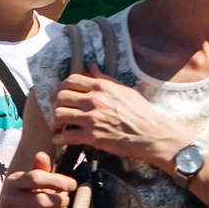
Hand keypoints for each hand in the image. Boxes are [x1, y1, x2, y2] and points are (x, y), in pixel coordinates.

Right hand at [0, 152, 78, 207]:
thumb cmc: (27, 197)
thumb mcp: (34, 183)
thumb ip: (40, 170)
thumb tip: (42, 154)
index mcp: (14, 180)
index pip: (36, 178)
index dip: (57, 181)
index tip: (73, 184)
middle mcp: (8, 195)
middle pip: (41, 199)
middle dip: (58, 200)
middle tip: (65, 200)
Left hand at [50, 70, 185, 166]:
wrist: (153, 135)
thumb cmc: (142, 113)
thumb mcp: (125, 90)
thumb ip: (105, 79)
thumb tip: (91, 67)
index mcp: (102, 87)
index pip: (71, 80)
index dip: (63, 87)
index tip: (63, 95)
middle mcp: (94, 100)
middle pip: (61, 96)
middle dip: (56, 104)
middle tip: (59, 111)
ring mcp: (92, 118)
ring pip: (59, 114)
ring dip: (55, 121)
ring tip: (58, 126)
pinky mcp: (92, 136)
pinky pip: (65, 136)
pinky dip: (58, 138)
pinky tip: (59, 139)